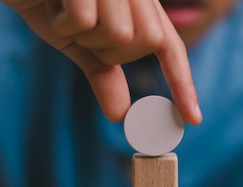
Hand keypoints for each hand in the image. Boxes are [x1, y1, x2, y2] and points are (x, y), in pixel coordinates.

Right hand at [4, 0, 201, 124]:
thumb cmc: (48, 3)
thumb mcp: (79, 43)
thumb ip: (103, 74)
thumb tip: (120, 114)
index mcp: (139, 5)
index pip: (170, 46)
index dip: (183, 83)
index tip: (193, 119)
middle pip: (146, 42)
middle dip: (110, 50)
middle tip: (82, 32)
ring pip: (118, 34)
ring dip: (84, 35)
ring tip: (64, 11)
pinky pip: (86, 20)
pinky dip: (63, 21)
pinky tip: (53, 4)